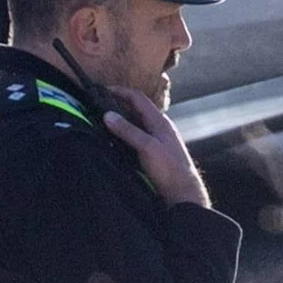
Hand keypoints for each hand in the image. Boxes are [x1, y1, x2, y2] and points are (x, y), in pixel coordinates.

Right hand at [97, 88, 209, 208]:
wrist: (182, 192)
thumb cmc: (169, 168)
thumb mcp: (146, 147)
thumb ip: (127, 131)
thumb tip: (108, 115)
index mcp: (159, 121)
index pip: (138, 98)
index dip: (120, 91)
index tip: (103, 90)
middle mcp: (158, 127)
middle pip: (136, 109)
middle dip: (118, 104)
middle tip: (99, 106)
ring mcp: (157, 139)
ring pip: (136, 123)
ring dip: (121, 120)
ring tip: (103, 122)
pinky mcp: (154, 151)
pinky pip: (136, 136)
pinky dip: (124, 134)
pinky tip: (115, 141)